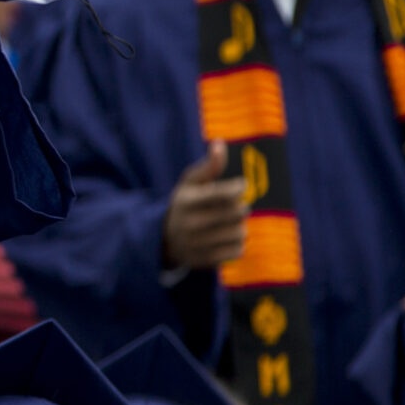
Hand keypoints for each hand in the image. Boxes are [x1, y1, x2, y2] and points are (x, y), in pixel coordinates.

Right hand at [162, 141, 247, 269]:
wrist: (164, 240)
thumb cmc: (184, 205)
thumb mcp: (189, 183)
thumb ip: (208, 165)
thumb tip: (220, 144)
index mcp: (186, 201)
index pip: (225, 193)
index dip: (239, 188)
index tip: (240, 186)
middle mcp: (190, 224)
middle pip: (236, 213)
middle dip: (240, 207)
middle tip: (233, 206)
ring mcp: (197, 244)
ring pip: (240, 232)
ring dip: (240, 226)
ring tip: (230, 223)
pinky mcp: (205, 260)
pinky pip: (238, 250)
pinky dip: (237, 243)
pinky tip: (227, 238)